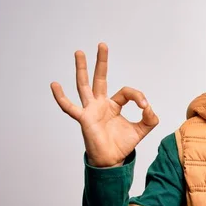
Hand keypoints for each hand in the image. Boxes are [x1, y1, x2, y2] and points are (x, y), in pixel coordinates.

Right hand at [50, 43, 158, 166]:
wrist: (112, 160)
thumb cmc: (122, 144)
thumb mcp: (142, 129)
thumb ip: (150, 118)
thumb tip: (149, 108)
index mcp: (113, 105)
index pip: (126, 92)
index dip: (138, 97)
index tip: (145, 107)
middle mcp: (100, 104)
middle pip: (100, 78)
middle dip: (101, 62)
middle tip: (102, 45)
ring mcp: (90, 110)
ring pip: (84, 86)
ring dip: (82, 69)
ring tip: (79, 52)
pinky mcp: (84, 119)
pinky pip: (70, 107)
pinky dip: (61, 97)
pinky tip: (55, 84)